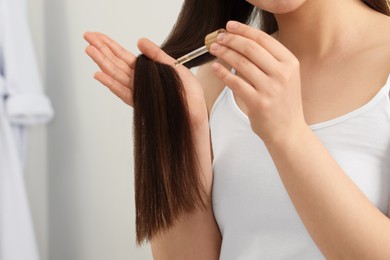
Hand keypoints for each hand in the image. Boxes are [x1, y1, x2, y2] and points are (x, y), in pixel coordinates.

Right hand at [83, 32, 207, 127]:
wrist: (195, 114)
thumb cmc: (189, 94)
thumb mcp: (175, 67)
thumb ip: (156, 55)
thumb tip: (139, 41)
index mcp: (147, 71)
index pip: (124, 56)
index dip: (110, 45)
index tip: (97, 36)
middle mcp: (139, 81)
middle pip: (116, 63)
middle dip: (101, 49)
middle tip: (87, 37)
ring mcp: (138, 92)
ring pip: (116, 74)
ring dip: (102, 61)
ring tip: (89, 49)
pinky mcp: (140, 103)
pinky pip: (123, 91)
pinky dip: (111, 83)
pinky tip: (99, 74)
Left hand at [209, 21, 307, 143]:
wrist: (288, 131)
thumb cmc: (282, 102)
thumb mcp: (284, 77)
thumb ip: (268, 60)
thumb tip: (241, 42)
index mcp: (290, 63)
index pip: (263, 39)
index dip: (243, 30)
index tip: (229, 26)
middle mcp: (282, 74)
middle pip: (251, 48)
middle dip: (231, 40)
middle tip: (218, 37)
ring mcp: (271, 89)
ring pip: (241, 64)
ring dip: (224, 53)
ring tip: (214, 49)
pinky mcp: (259, 103)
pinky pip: (236, 83)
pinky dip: (223, 73)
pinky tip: (216, 67)